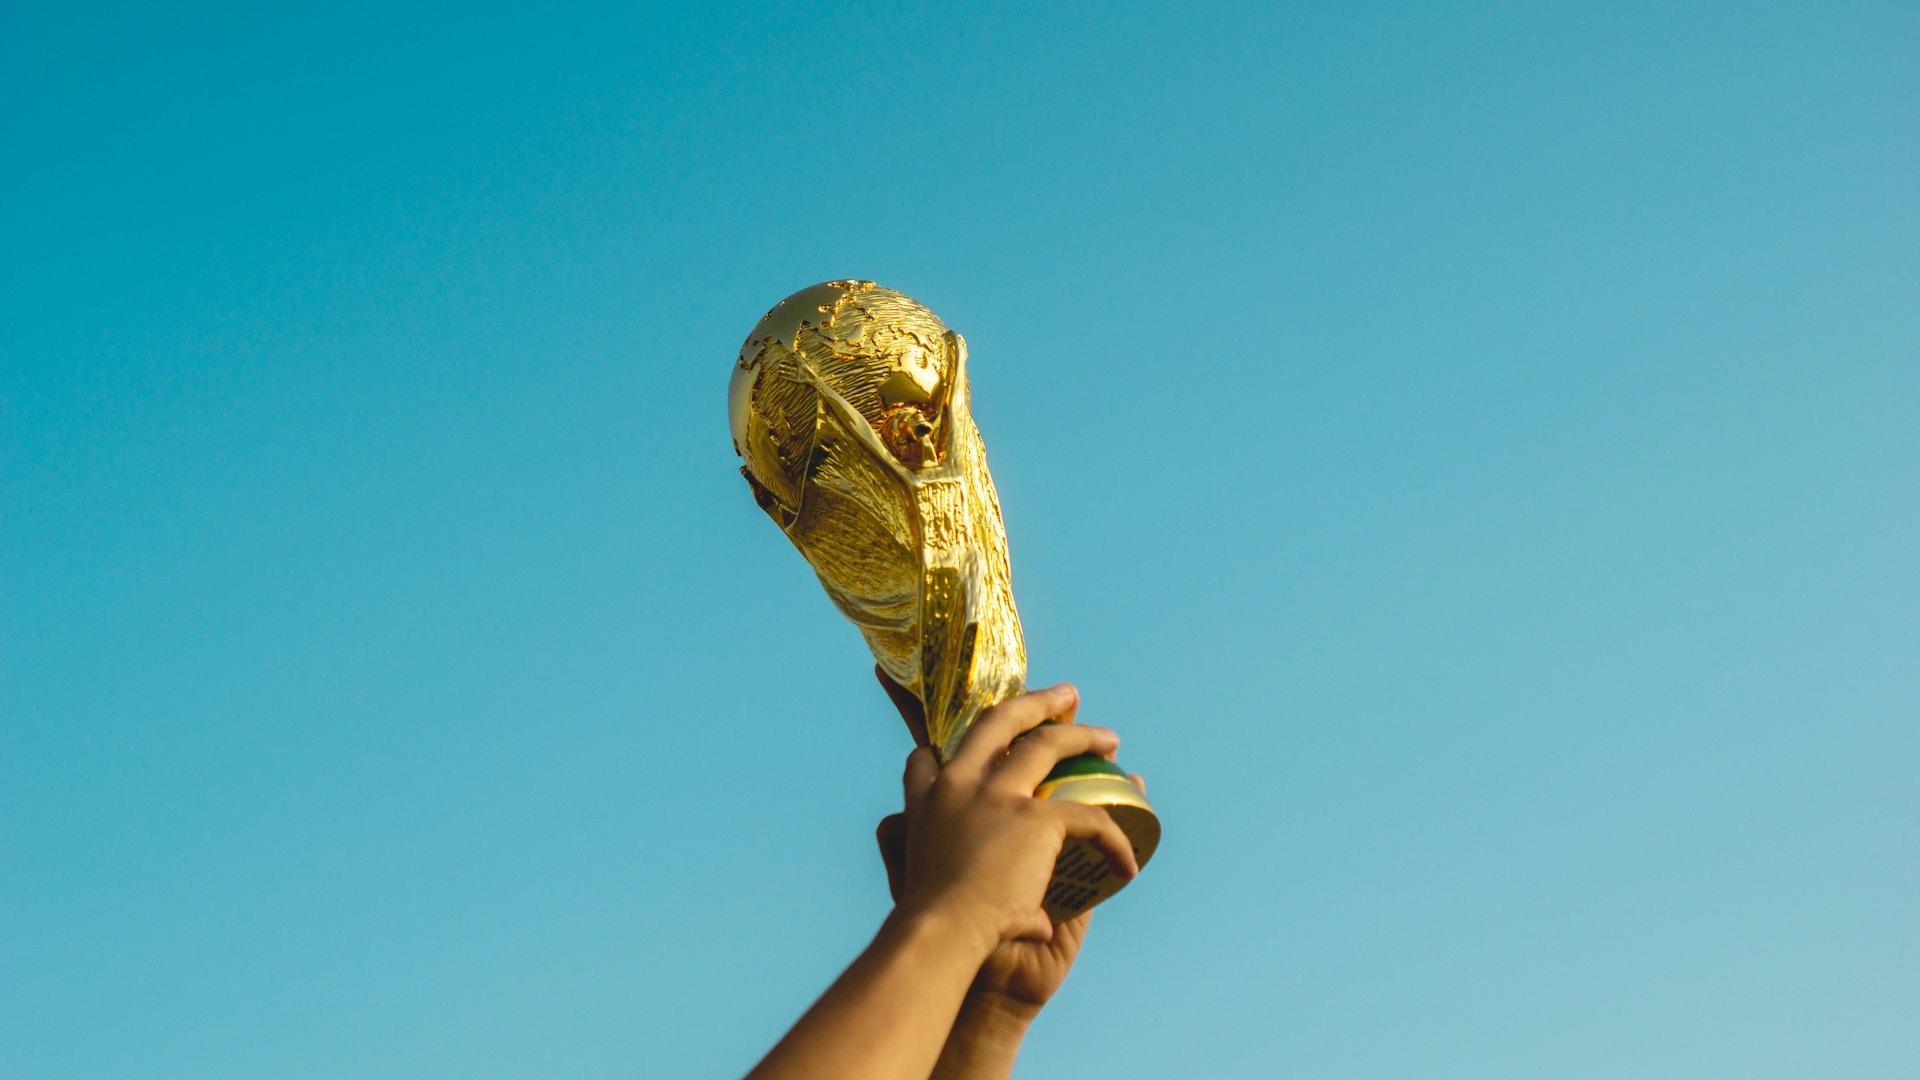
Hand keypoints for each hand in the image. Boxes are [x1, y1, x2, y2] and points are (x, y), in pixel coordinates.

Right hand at [874, 669, 1142, 1010]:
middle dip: (1034, 704)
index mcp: (923, 804)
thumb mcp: (921, 891)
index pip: (926, 759)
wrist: (940, 935)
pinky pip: (1088, 817)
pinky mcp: (1034, 818)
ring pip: (1047, 745)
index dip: (942, 752)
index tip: (961, 749)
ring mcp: (996, 796)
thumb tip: (1035, 918)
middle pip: (997, 723)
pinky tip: (1127, 863)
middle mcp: (957, 786)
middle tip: (1065, 696)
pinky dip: (1114, 841)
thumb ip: (971, 899)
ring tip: (1109, 738)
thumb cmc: (933, 929)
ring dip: (1083, 736)